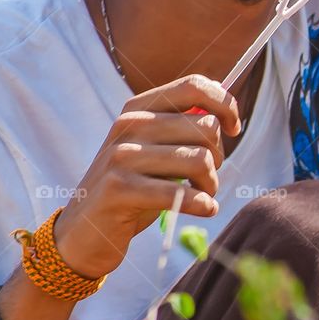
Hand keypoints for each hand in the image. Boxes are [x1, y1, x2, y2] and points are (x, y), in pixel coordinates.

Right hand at [52, 75, 240, 278]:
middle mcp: (128, 125)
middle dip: (219, 155)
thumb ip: (184, 127)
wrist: (83, 233)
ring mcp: (120, 156)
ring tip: (204, 195)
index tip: (235, 127)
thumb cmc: (133, 188)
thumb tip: (226, 108)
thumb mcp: (155, 150)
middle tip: (208, 177)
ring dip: (211, 183)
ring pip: (199, 159)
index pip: (194, 86)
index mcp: (139, 108)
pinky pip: (180, 193)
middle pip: (205, 126)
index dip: (225, 103)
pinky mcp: (118, 189)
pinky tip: (205, 209)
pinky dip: (202, 204)